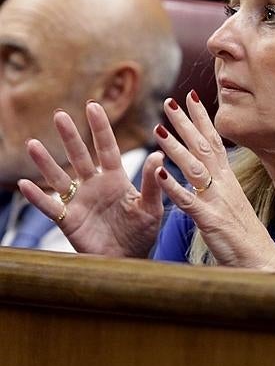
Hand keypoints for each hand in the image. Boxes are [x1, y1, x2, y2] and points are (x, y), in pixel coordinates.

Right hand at [18, 102, 163, 256]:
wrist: (128, 260)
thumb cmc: (142, 232)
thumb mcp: (151, 207)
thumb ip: (151, 183)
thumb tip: (158, 155)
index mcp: (116, 178)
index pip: (107, 148)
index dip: (100, 128)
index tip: (93, 106)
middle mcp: (95, 185)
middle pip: (80, 156)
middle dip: (70, 137)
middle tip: (60, 115)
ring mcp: (79, 201)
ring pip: (59, 177)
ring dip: (46, 162)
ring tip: (33, 144)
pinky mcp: (68, 220)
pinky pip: (50, 206)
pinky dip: (37, 197)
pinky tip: (25, 185)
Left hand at [154, 92, 274, 272]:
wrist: (260, 261)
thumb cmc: (243, 234)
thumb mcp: (230, 202)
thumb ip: (217, 184)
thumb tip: (204, 169)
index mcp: (227, 179)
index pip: (215, 141)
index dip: (203, 118)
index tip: (191, 96)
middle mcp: (224, 184)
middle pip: (204, 147)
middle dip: (187, 123)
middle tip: (169, 102)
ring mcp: (218, 201)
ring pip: (195, 168)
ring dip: (177, 148)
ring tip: (158, 130)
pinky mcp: (212, 221)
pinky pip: (190, 201)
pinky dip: (174, 186)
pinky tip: (159, 173)